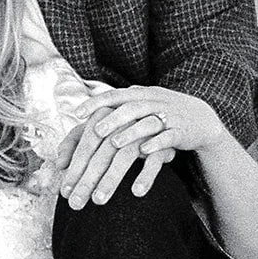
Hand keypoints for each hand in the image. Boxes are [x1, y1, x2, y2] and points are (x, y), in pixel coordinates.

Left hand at [58, 87, 221, 209]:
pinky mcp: (181, 131)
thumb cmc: (152, 120)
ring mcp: (166, 116)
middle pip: (127, 112)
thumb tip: (59, 161)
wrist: (198, 119)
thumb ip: (95, 134)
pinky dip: (157, 144)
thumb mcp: (127, 121)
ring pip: (146, 124)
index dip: (96, 103)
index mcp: (135, 97)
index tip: (78, 113)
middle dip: (111, 124)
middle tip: (96, 135)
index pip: (112, 98)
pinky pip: (168, 137)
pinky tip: (145, 153)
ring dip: (130, 134)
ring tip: (116, 145)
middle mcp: (149, 103)